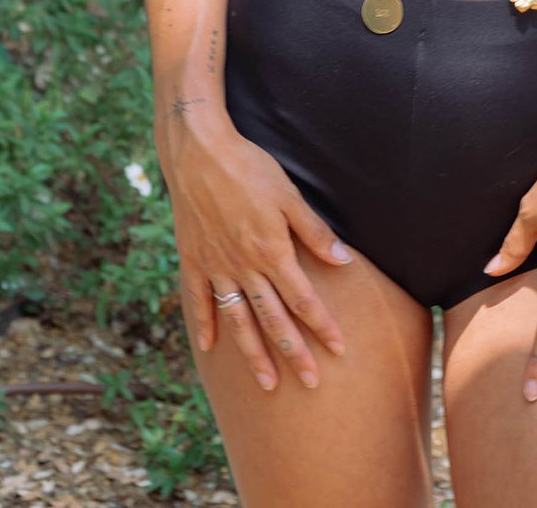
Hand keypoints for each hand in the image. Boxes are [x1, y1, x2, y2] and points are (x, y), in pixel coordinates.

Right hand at [160, 107, 354, 392]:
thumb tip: (343, 261)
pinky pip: (199, 301)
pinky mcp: (193, 260)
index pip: (303, 299)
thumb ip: (315, 232)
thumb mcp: (289, 196)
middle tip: (311, 383)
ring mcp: (216, 267)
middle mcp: (244, 267)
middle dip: (294, 353)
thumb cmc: (250, 168)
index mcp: (272, 252)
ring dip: (254, 354)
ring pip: (239, 320)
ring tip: (267, 384)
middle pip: (273, 319)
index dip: (322, 325)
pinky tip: (211, 348)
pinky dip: (205, 325)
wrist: (199, 153)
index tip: (339, 349)